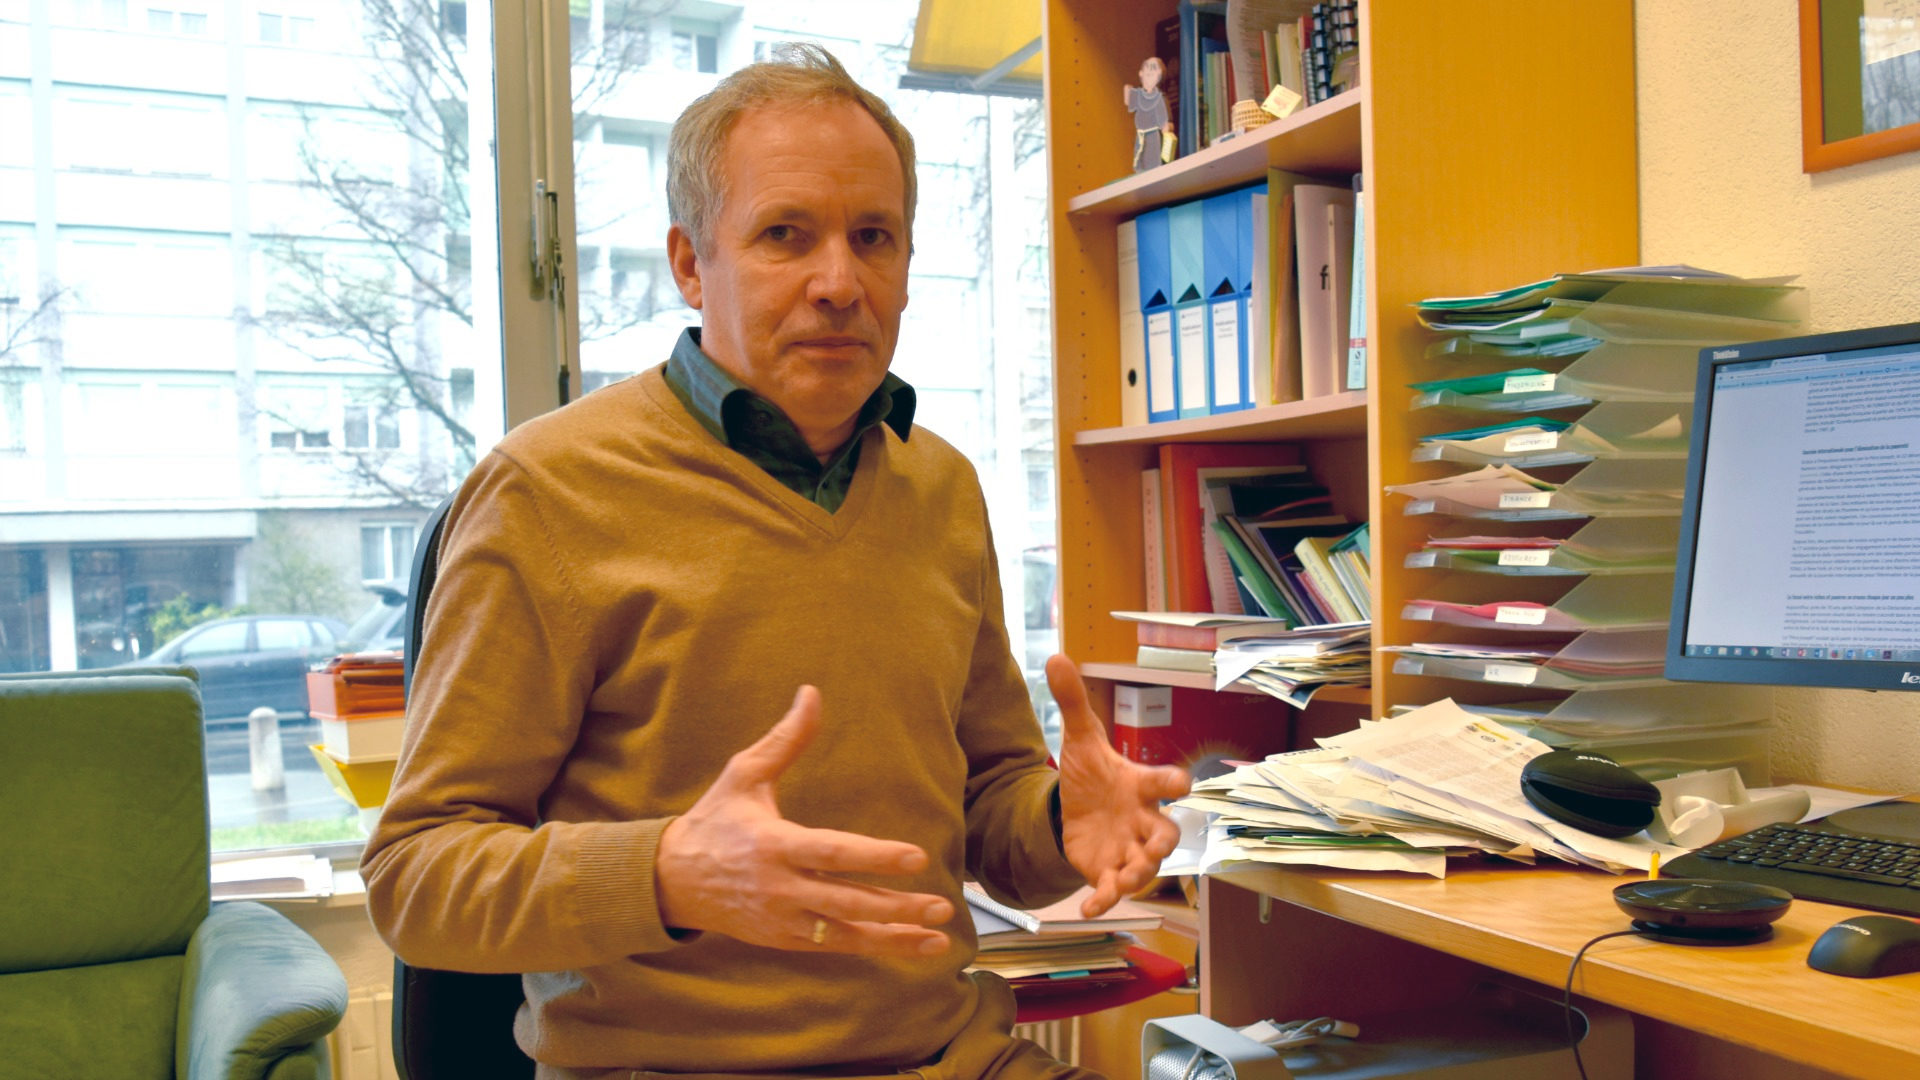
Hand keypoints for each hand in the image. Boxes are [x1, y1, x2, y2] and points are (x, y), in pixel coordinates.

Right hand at [655, 686, 953, 956]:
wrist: (671, 881)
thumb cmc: (715, 820)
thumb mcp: (743, 774)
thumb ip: (785, 739)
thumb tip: (812, 693)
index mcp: (773, 844)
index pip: (832, 853)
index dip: (875, 856)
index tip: (916, 857)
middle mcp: (780, 888)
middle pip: (847, 901)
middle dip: (897, 906)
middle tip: (943, 903)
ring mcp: (783, 920)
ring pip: (847, 934)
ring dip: (896, 935)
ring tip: (939, 935)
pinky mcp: (785, 940)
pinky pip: (838, 947)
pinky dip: (876, 947)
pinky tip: (914, 943)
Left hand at [1047, 654, 1191, 917]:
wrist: (1076, 809)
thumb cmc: (1092, 774)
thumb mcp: (1079, 738)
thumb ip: (1073, 702)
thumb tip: (1056, 656)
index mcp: (1140, 784)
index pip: (1165, 782)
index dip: (1173, 782)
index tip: (1181, 782)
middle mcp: (1142, 819)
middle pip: (1166, 834)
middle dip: (1163, 841)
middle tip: (1157, 844)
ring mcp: (1128, 848)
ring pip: (1145, 867)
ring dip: (1137, 873)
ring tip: (1123, 880)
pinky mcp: (1108, 870)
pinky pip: (1112, 888)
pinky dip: (1104, 899)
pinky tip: (1089, 909)